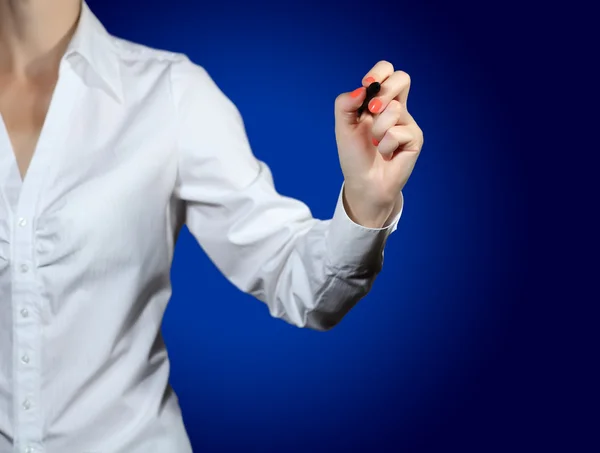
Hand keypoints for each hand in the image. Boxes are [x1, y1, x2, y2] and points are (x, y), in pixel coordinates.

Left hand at [334, 60, 422, 227]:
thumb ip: (345, 104)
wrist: (364, 183)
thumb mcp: (343, 127)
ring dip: (378, 129)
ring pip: (395, 109)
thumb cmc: (355, 156)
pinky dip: (385, 145)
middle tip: (372, 109)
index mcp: (378, 101)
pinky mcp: (414, 138)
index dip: (379, 72)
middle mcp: (395, 108)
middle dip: (384, 91)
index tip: (367, 84)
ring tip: (375, 144)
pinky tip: (386, 155)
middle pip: (402, 78)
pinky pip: (398, 132)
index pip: (386, 72)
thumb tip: (361, 89)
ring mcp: (407, 122)